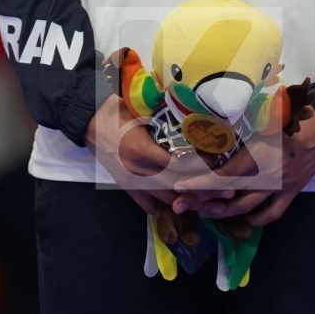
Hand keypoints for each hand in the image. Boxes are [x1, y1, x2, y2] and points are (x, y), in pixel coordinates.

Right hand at [85, 96, 236, 218]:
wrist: (87, 117)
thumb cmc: (116, 108)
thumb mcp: (143, 111)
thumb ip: (166, 123)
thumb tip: (196, 125)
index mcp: (143, 151)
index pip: (180, 166)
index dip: (202, 171)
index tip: (223, 170)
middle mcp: (138, 171)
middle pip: (177, 188)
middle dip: (203, 192)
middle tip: (227, 193)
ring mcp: (130, 181)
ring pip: (165, 198)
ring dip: (187, 201)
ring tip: (209, 202)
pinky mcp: (123, 185)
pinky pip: (145, 202)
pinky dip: (162, 205)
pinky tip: (177, 205)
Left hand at [171, 108, 314, 225]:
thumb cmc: (292, 114)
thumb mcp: (261, 115)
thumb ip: (238, 125)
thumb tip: (211, 126)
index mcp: (257, 156)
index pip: (222, 177)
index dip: (199, 185)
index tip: (178, 187)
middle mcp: (265, 177)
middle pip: (229, 198)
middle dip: (203, 203)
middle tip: (182, 204)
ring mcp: (279, 188)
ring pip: (246, 210)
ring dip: (223, 213)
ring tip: (205, 211)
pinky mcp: (291, 193)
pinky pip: (271, 214)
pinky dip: (255, 219)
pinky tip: (243, 217)